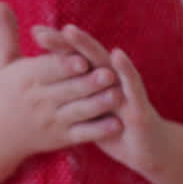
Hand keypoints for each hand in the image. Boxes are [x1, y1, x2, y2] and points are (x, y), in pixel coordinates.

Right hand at [0, 3, 121, 168]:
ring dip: (98, 104)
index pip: (47, 69)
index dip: (65, 64)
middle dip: (89, 82)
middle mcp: (37, 101)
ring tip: (118, 95)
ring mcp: (50, 121)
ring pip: (77, 112)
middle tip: (110, 73)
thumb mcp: (2, 62)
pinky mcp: (60, 139)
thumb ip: (7, 32)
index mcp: (24, 79)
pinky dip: (98, 130)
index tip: (82, 58)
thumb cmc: (0, 92)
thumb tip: (1, 2)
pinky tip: (116, 123)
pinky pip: (81, 134)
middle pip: (67, 90)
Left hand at [32, 23, 173, 175]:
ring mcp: (124, 88)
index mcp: (94, 80)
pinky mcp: (139, 104)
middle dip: (62, 42)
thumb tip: (45, 88)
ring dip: (87, 47)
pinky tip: (117, 55)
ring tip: (69, 31)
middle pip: (82, 55)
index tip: (34, 31)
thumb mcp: (89, 113)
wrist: (148, 152)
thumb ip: (73, 96)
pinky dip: (125, 69)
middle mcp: (109, 78)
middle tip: (39, 32)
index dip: (55, 46)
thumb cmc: (114, 130)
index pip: (71, 58)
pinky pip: (132, 85)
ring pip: (103, 63)